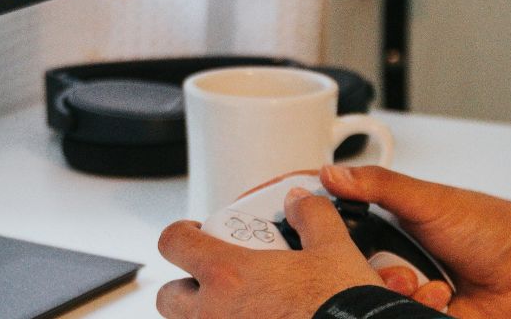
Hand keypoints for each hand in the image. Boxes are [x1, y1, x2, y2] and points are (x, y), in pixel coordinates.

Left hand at [156, 188, 383, 318]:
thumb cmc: (342, 307)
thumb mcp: (334, 249)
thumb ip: (312, 216)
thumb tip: (300, 202)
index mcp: (229, 275)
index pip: (174, 244)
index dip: (180, 234)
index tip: (193, 234)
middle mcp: (214, 314)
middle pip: (168, 297)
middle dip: (186, 286)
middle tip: (213, 280)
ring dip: (204, 314)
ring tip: (238, 308)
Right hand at [319, 164, 510, 318]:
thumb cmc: (488, 228)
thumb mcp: (427, 200)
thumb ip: (378, 186)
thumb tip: (332, 173)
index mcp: (389, 233)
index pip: (344, 243)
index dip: (333, 246)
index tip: (318, 240)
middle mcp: (395, 267)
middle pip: (353, 278)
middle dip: (371, 275)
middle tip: (397, 268)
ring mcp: (409, 297)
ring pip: (374, 304)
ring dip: (397, 295)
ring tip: (425, 284)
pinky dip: (418, 310)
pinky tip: (441, 298)